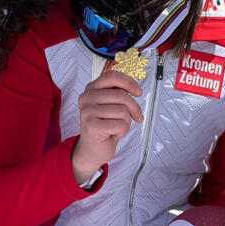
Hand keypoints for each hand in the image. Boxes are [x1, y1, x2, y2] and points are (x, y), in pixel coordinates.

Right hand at [71, 70, 142, 184]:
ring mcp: (87, 112)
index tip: (138, 92)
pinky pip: (120, 124)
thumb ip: (118, 93)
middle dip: (134, 108)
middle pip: (121, 95)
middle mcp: (86, 98)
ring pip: (122, 111)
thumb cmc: (104, 126)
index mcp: (91, 89)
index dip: (129, 82)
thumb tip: (134, 88)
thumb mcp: (111, 105)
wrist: (93, 149)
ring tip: (117, 126)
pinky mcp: (92, 126)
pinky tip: (113, 134)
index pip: (112, 77)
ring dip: (126, 121)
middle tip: (136, 116)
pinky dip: (123, 131)